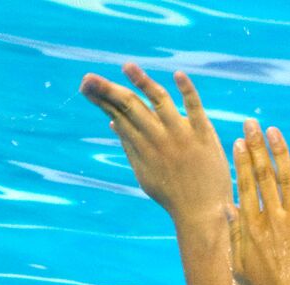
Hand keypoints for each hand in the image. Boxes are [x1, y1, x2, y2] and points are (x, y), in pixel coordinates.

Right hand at [79, 64, 227, 220]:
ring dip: (142, 82)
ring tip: (127, 66)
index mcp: (142, 147)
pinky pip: (195, 109)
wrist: (202, 213)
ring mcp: (181, 136)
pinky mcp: (203, 137)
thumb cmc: (172, 195)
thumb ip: (130, 147)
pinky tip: (178, 74)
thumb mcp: (145, 173)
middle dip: (106, 90)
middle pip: (130, 107)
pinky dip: (187, 91)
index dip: (101, 99)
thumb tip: (112, 124)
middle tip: (87, 77)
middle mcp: (158, 139)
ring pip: (159, 102)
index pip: (117, 115)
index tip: (86, 85)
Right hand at [226, 121, 289, 284]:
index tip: (238, 142)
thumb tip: (227, 207)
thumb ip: (233, 235)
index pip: (244, 185)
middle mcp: (273, 218)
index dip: (242, 161)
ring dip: (280, 152)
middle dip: (256, 146)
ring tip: (274, 132)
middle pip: (263, 174)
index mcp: (251, 227)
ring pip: (287, 178)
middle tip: (252, 124)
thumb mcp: (239, 266)